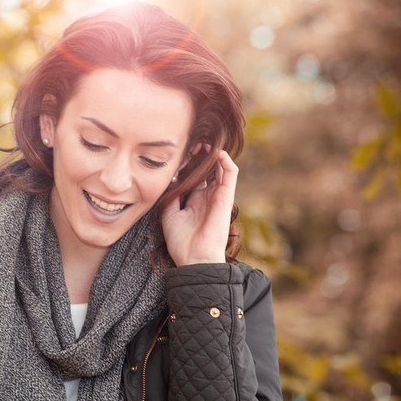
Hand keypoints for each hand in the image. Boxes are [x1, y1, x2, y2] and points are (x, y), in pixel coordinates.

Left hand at [161, 149, 237, 265]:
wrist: (194, 257)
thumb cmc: (181, 241)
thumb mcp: (170, 214)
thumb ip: (172, 196)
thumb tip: (171, 180)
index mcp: (195, 201)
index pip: (194, 177)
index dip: (188, 165)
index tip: (178, 154)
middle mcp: (207, 197)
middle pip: (207, 171)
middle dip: (200, 157)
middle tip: (191, 144)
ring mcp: (217, 196)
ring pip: (219, 169)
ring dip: (212, 155)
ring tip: (203, 144)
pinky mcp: (226, 197)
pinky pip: (230, 175)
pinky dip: (226, 162)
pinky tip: (216, 152)